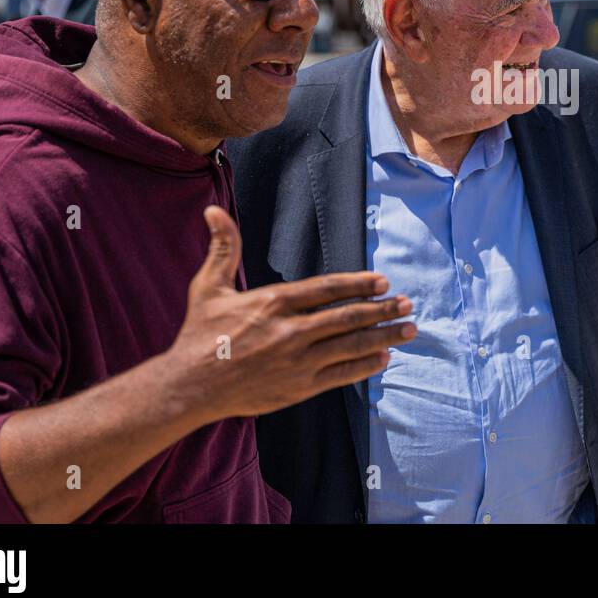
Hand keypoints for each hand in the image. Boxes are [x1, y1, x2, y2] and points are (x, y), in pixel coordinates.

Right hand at [167, 206, 415, 422]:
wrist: (188, 387)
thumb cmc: (199, 335)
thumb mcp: (207, 287)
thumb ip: (223, 248)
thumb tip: (212, 210)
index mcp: (273, 302)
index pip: (327, 289)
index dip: (358, 285)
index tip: (383, 282)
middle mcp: (290, 331)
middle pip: (347, 317)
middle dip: (382, 309)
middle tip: (408, 303)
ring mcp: (297, 362)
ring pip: (350, 346)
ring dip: (384, 336)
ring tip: (409, 329)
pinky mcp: (298, 388)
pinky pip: (341, 375)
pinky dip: (364, 366)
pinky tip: (383, 357)